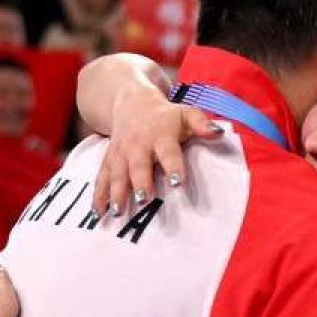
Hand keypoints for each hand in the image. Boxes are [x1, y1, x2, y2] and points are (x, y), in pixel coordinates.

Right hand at [93, 95, 221, 216]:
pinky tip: (99, 213)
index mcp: (160, 135)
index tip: (177, 182)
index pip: (168, 152)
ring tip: (118, 212)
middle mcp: (138, 145)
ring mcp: (121, 153)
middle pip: (138, 165)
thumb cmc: (166, 116)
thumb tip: (218, 132)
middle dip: (140, 182)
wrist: (131, 103)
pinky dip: (98, 195)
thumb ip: (202, 124)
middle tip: (144, 201)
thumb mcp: (186, 114)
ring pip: (117, 174)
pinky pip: (102, 178)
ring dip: (116, 192)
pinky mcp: (109, 160)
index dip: (173, 166)